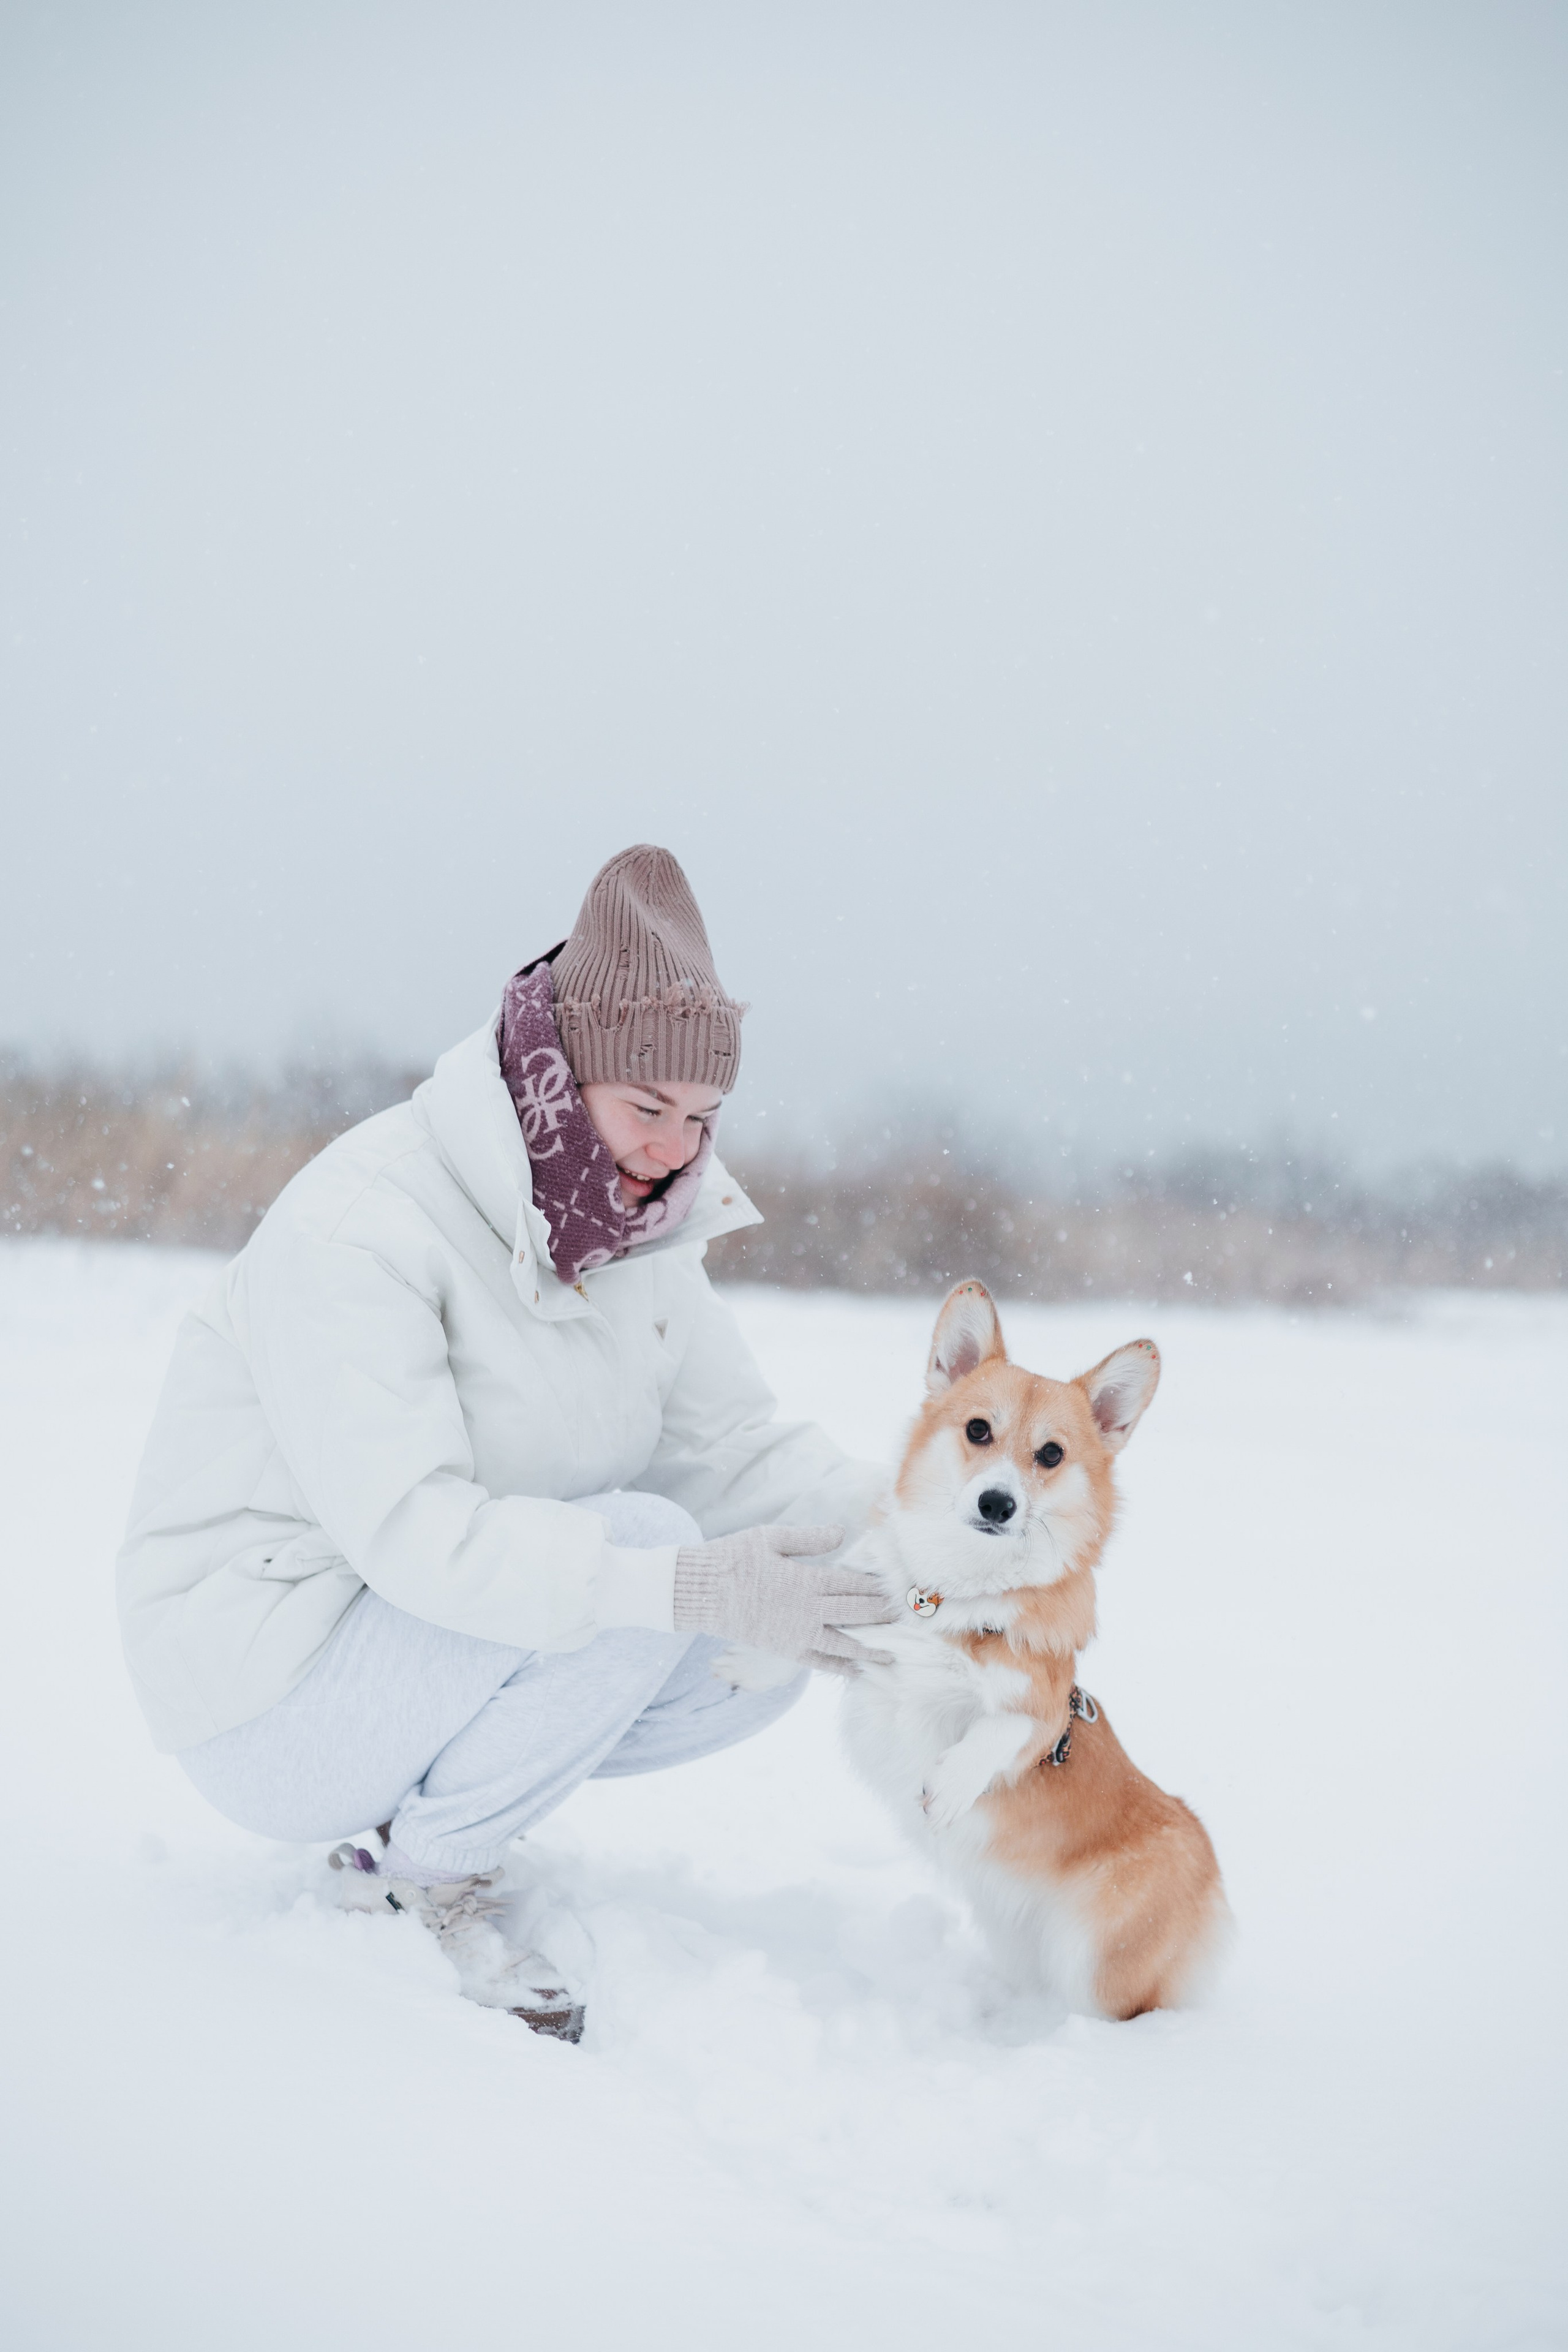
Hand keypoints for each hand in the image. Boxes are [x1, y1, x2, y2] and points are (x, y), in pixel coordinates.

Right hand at [672, 1523, 898, 1674]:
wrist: (701, 1592)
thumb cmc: (733, 1558)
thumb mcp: (770, 1537)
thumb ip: (809, 1538)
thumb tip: (842, 1534)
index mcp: (806, 1579)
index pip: (853, 1583)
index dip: (878, 1585)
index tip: (901, 1588)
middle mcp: (807, 1610)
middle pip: (856, 1613)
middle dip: (884, 1616)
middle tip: (911, 1620)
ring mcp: (797, 1633)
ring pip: (844, 1643)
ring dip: (871, 1649)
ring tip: (896, 1655)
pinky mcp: (785, 1649)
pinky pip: (819, 1662)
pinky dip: (840, 1667)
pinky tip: (858, 1671)